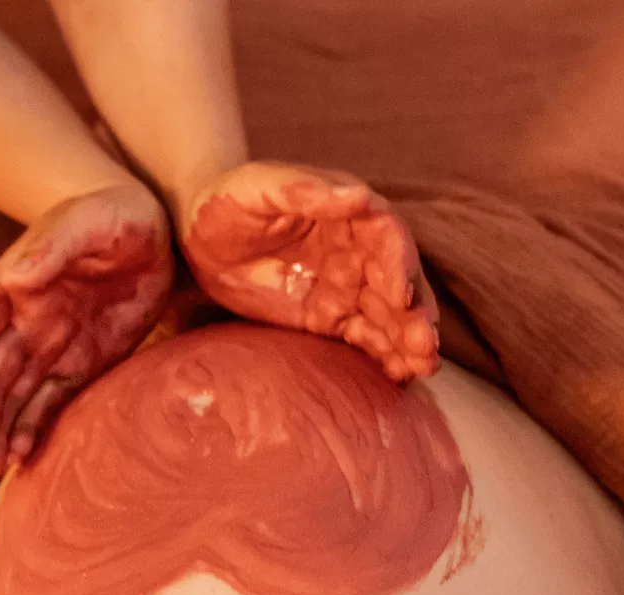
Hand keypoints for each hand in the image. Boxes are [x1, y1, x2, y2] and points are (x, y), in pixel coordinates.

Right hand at [0, 182, 173, 479]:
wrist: (153, 233)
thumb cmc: (115, 216)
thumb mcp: (88, 223)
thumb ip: (52, 250)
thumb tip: (14, 281)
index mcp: (10, 286)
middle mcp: (21, 323)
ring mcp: (48, 349)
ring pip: (10, 398)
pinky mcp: (79, 367)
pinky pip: (48, 404)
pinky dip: (30, 430)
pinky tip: (18, 459)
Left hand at [182, 162, 438, 382]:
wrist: (195, 236)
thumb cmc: (225, 201)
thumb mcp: (257, 189)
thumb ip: (303, 192)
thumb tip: (360, 196)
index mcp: (347, 214)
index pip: (386, 238)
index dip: (400, 265)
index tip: (403, 296)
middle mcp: (356, 251)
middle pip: (397, 282)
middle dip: (415, 314)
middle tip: (427, 346)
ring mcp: (345, 287)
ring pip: (387, 316)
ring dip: (408, 341)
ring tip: (424, 368)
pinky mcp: (329, 318)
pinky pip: (365, 338)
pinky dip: (384, 356)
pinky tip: (401, 377)